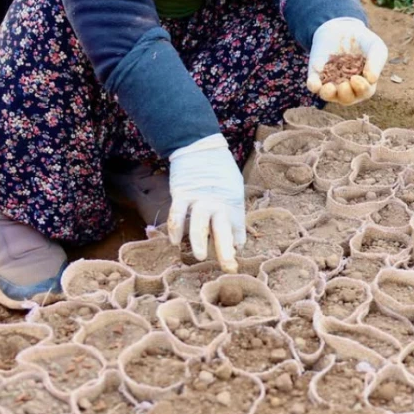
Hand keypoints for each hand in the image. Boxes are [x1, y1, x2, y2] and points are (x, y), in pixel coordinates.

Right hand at [167, 134, 246, 272]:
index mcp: (233, 205)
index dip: (236, 246)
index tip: (234, 261)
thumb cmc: (219, 173)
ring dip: (199, 241)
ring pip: (199, 223)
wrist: (201, 147)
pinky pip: (177, 213)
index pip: (238, 230)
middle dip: (225, 249)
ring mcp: (199, 199)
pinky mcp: (182, 193)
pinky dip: (176, 228)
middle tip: (227, 265)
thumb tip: (237, 244)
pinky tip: (175, 242)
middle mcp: (218, 203)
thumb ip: (234, 216)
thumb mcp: (234, 192)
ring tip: (200, 256)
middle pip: (222, 229)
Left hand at [307, 17, 388, 105]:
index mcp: (364, 84)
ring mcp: (331, 83)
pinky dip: (313, 85)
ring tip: (328, 88)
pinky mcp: (316, 76)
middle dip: (345, 94)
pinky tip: (314, 82)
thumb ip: (376, 61)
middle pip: (346, 98)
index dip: (361, 88)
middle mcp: (347, 88)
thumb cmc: (363, 41)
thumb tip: (371, 78)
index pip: (364, 92)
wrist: (342, 28)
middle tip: (344, 85)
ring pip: (328, 95)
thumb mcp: (375, 46)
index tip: (356, 79)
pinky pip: (313, 85)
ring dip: (328, 94)